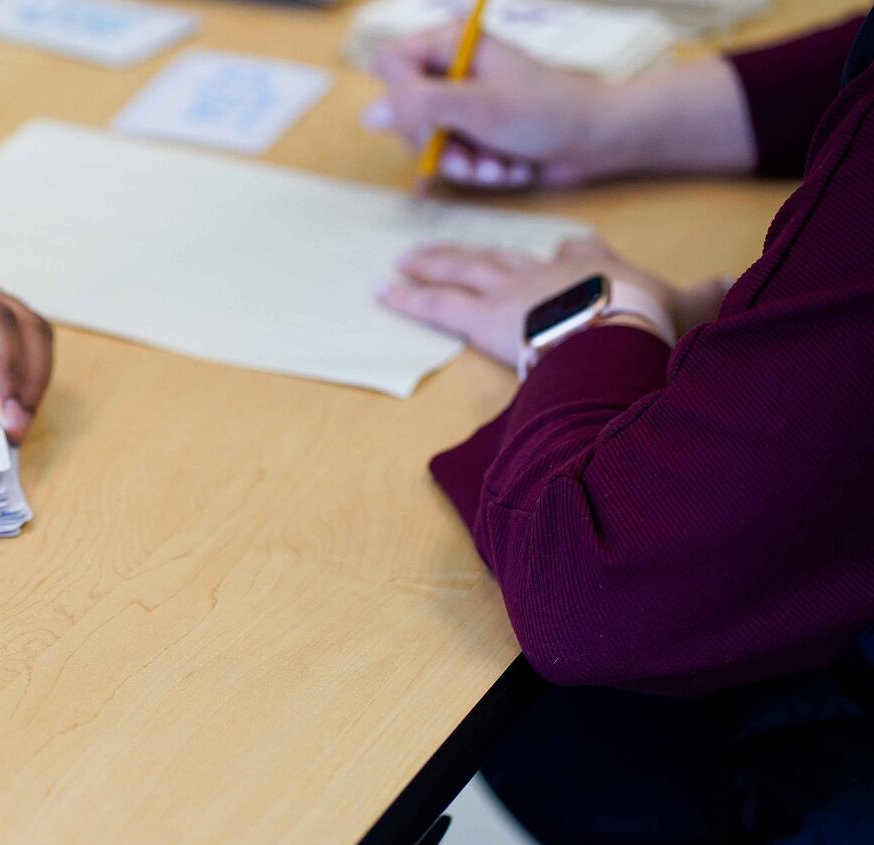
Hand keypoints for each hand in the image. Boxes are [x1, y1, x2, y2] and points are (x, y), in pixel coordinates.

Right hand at [366, 28, 754, 188]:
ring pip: (428, 142)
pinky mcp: (476, 132)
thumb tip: (369, 114)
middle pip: (405, 111)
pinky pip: (453, 157)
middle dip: (437, 144)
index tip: (429, 121)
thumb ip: (420, 106)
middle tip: (467, 156)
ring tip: (497, 165)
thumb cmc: (547, 112)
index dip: (401, 99)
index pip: (390, 64)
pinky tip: (507, 168)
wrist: (599, 140)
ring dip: (462, 163)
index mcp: (452, 44)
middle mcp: (452, 71)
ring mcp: (464, 103)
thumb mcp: (478, 107)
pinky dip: (478, 170)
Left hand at [377, 237, 721, 367]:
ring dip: (432, 262)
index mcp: (595, 264)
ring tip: (403, 259)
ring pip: (464, 268)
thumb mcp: (685, 304)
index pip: (578, 251)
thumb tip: (727, 281)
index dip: (570, 254)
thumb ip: (701, 294)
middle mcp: (546, 269)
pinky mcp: (483, 315)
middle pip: (503, 255)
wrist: (617, 327)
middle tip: (442, 248)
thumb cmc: (650, 320)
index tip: (566, 251)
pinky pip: (438, 302)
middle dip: (473, 252)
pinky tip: (385, 290)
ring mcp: (511, 289)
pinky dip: (410, 295)